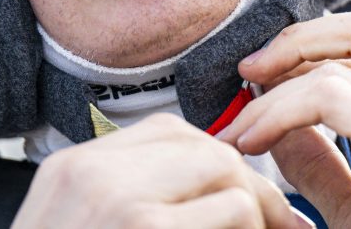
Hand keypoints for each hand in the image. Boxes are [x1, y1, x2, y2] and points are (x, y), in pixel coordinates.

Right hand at [12, 112, 312, 227]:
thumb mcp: (78, 225)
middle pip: (205, 147)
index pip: (168, 131)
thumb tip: (217, 187)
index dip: (215, 161)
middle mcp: (92, 175)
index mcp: (73, 169)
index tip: (240, 195)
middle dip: (250, 186)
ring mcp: (119, 202)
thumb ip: (131, 196)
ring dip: (257, 215)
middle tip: (278, 224)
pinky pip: (233, 214)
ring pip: (228, 176)